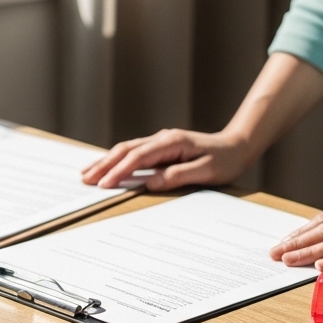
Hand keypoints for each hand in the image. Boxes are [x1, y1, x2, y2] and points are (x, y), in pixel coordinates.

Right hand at [82, 129, 252, 189]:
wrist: (238, 145)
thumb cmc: (226, 160)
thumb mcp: (207, 171)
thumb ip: (178, 175)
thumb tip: (151, 182)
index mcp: (172, 142)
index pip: (138, 157)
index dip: (119, 170)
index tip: (105, 184)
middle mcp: (163, 138)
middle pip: (125, 149)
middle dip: (104, 164)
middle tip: (84, 179)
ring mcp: (161, 142)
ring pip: (126, 149)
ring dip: (106, 161)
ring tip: (87, 173)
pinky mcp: (161, 148)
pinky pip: (133, 153)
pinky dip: (117, 160)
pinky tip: (107, 167)